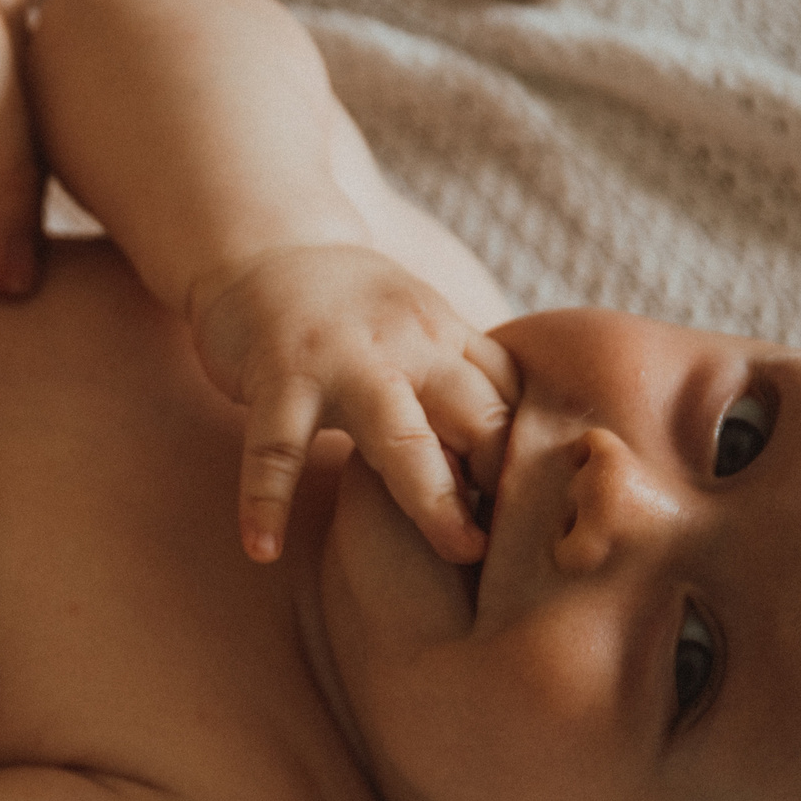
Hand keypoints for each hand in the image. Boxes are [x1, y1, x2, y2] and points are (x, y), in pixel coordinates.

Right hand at [193, 245, 516, 565]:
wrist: (261, 246)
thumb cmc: (346, 310)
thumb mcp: (417, 328)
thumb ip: (458, 380)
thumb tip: (513, 458)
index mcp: (446, 338)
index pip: (510, 401)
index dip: (530, 462)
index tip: (540, 520)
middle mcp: (408, 344)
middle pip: (477, 416)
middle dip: (509, 481)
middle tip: (528, 550)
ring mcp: (343, 358)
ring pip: (399, 433)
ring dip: (433, 497)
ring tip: (458, 554)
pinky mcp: (278, 372)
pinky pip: (274, 446)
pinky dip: (264, 499)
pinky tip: (260, 548)